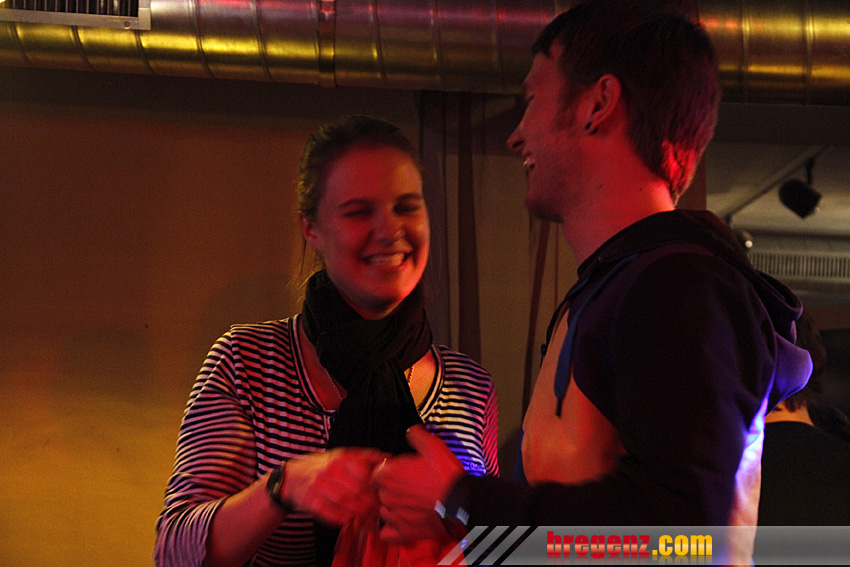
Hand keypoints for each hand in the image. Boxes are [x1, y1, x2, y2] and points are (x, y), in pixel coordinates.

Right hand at [283, 448, 386, 525]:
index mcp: (341, 458)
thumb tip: (389, 457)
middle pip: (357, 490)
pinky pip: (331, 515)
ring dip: (360, 513)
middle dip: (370, 503)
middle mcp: (329, 471)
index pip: (365, 472)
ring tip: (368, 517)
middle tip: (378, 510)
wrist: (292, 478)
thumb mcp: (344, 455)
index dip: (376, 486)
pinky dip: (344, 519)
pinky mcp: (310, 502)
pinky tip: (352, 520)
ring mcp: (318, 487)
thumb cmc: (325, 466)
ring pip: (345, 503)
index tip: (384, 493)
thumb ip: (367, 456)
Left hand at [373, 425, 464, 544]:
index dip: (390, 470)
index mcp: (389, 473)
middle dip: (392, 488)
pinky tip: (400, 524)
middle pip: (381, 491)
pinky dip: (391, 530)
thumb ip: (417, 436)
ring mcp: (394, 515)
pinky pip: (387, 534)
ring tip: (410, 503)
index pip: (377, 471)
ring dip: (393, 507)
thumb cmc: (447, 475)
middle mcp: (387, 495)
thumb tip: (412, 432)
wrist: (462, 502)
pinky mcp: (404, 532)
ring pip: (384, 511)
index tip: (401, 470)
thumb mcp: (433, 446)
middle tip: (410, 486)